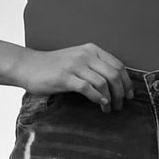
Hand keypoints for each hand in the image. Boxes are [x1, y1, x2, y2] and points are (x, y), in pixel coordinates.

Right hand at [16, 43, 131, 110]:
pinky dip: (98, 98)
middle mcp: (85, 55)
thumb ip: (95, 66)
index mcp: (92, 49)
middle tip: (120, 105)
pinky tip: (101, 104)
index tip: (129, 95)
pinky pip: (88, 88)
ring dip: (110, 99)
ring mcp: (75, 65)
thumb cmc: (53, 66)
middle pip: (114, 74)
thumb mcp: (77, 60)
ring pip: (103, 82)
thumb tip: (116, 84)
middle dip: (121, 93)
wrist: (28, 66)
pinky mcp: (65, 77)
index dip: (127, 82)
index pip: (118, 65)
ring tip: (108, 109)